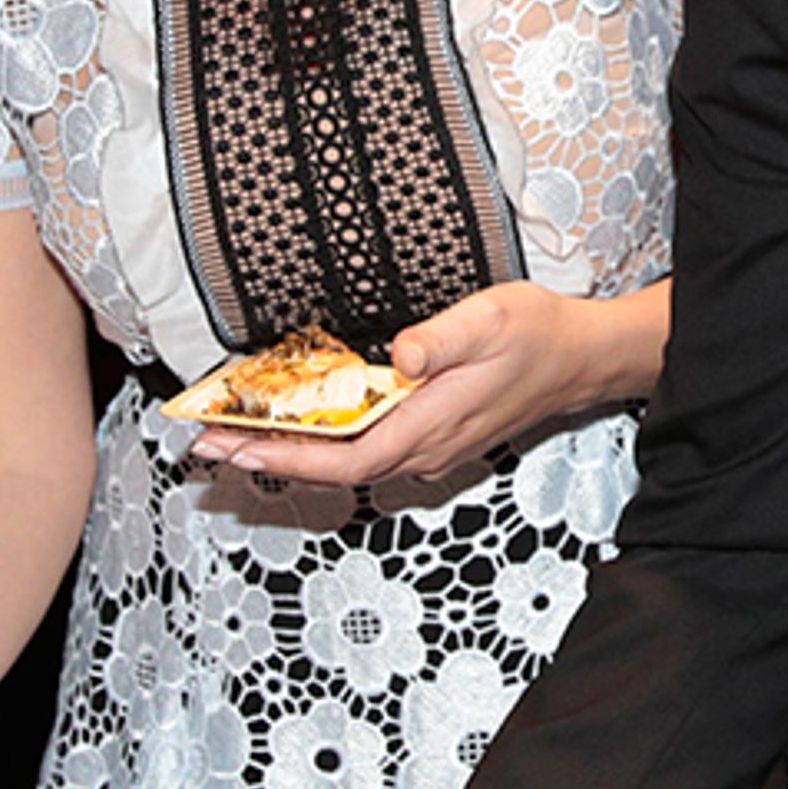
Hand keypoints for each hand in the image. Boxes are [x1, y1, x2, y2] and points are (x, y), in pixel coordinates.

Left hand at [187, 282, 634, 487]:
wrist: (579, 359)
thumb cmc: (537, 337)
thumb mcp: (489, 319)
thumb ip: (440, 339)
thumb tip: (400, 356)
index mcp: (430, 425)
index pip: (344, 458)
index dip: (286, 457)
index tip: (238, 445)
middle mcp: (424, 448)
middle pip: (332, 469)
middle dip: (267, 457)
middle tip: (208, 444)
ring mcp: (427, 447)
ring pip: (344, 463)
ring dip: (288, 453)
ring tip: (236, 437)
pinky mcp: (429, 437)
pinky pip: (363, 451)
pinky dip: (320, 445)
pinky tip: (296, 428)